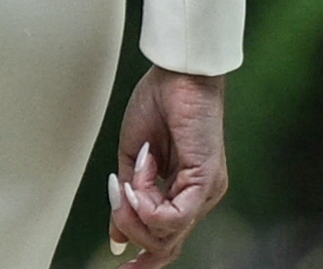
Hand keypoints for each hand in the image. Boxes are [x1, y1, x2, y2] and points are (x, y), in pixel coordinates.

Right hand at [107, 68, 227, 266]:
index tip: (121, 266)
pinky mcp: (206, 180)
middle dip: (133, 234)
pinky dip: (148, 207)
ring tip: (128, 184)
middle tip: (115, 214)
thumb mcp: (134, 162)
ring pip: (167, 235)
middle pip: (167, 244)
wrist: (177, 72)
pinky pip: (175, 218)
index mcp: (186, 189)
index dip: (144, 256)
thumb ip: (130, 200)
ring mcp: (207, 190)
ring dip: (136, 214)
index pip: (168, 238)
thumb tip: (117, 237)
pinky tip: (138, 185)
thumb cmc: (159, 103)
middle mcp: (200, 195)